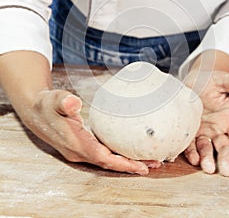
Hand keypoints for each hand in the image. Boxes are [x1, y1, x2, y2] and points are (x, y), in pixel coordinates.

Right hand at [20, 89, 159, 174]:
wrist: (35, 111)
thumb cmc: (47, 105)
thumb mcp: (54, 99)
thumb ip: (64, 102)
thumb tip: (74, 103)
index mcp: (74, 143)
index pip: (103, 157)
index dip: (123, 163)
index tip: (142, 166)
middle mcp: (78, 151)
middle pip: (109, 163)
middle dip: (131, 166)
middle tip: (155, 164)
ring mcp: (80, 151)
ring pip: (107, 161)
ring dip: (127, 162)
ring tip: (149, 161)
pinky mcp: (82, 147)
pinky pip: (104, 154)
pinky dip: (118, 155)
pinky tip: (130, 151)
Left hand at [184, 69, 228, 175]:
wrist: (190, 79)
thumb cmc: (209, 80)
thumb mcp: (223, 80)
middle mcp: (217, 128)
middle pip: (225, 147)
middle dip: (226, 159)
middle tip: (225, 170)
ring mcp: (202, 131)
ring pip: (207, 148)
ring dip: (207, 159)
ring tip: (207, 167)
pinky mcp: (188, 131)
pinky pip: (190, 144)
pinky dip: (191, 153)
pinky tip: (192, 158)